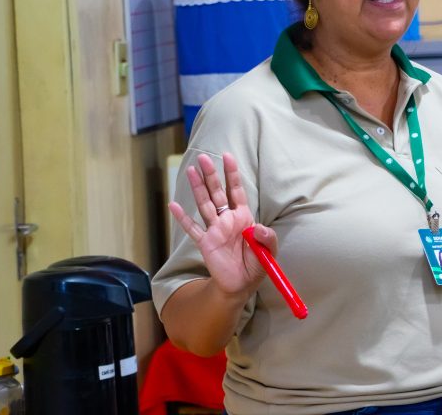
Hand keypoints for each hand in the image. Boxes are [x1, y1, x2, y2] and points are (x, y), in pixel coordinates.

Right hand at [168, 153, 276, 298]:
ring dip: (197, 188)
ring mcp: (215, 230)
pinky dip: (182, 218)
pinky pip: (192, 229)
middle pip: (217, 193)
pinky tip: (173, 205)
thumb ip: (267, 237)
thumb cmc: (256, 265)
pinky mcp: (205, 243)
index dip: (232, 174)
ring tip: (190, 170)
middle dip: (211, 175)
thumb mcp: (268, 250)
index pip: (236, 190)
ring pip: (204, 204)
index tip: (227, 156)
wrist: (241, 285)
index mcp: (243, 217)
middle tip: (203, 157)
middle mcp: (227, 219)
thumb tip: (256, 227)